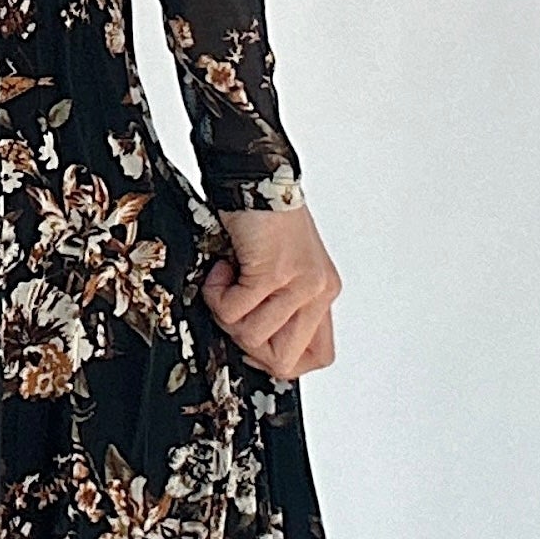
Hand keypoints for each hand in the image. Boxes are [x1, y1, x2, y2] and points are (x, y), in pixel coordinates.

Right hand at [200, 202, 339, 381]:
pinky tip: (222, 268)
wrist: (254, 177)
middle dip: (246, 343)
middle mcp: (318, 291)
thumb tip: (254, 348)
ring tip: (228, 279)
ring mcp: (300, 284)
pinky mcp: (275, 273)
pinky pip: (234, 310)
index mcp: (322, 293)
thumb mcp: (282, 269)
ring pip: (252, 337)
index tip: (253, 345)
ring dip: (226, 312)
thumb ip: (280, 306)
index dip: (280, 360)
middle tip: (235, 309)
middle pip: (284, 361)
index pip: (320, 356)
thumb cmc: (262, 218)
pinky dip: (216, 292)